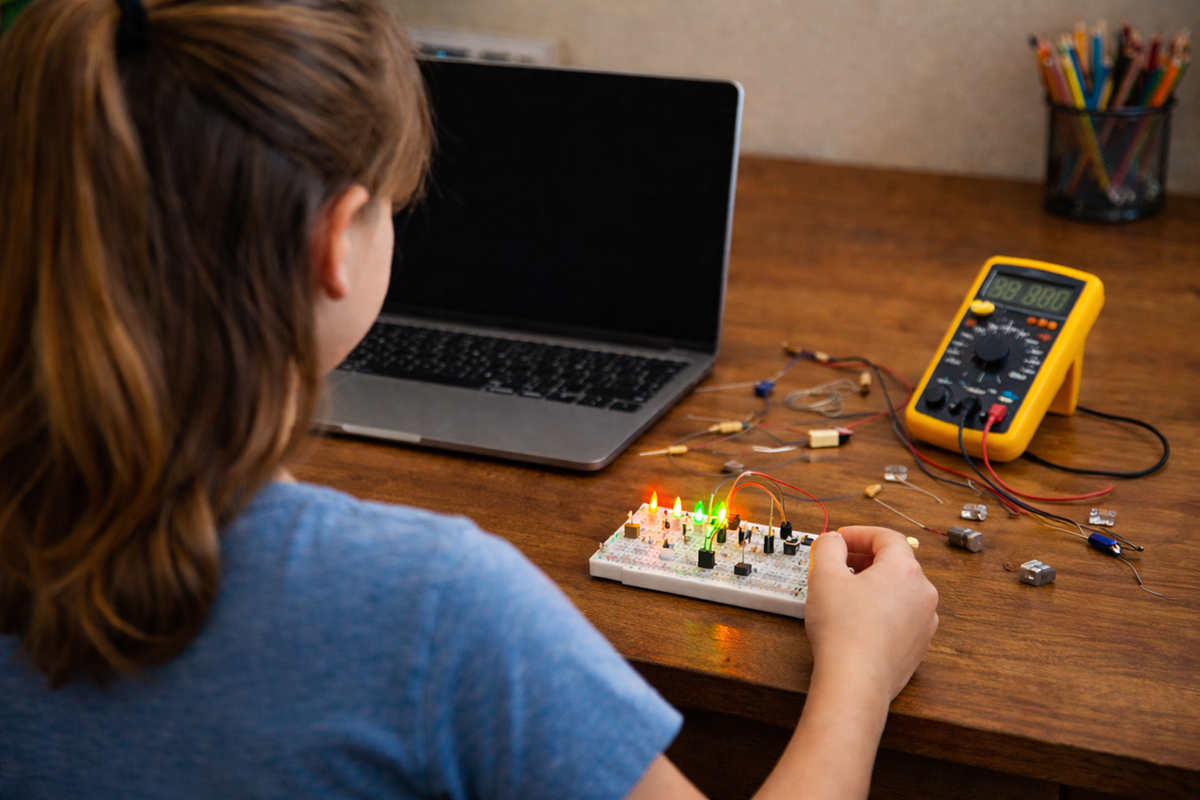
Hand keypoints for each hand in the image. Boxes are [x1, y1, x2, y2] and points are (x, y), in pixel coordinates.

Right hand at [805, 526, 938, 703]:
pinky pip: (902, 617)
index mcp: (905, 570)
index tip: (840, 540)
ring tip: (846, 595)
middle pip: (895, 563)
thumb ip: (828, 547)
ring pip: (900, 592)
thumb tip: (833, 541)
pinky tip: (858, 621)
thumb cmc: (843, 631)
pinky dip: (883, 610)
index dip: (859, 534)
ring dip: (874, 585)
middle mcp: (923, 594)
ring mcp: (925, 622)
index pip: (886, 537)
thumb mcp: (824, 576)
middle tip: (840, 564)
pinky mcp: (919, 646)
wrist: (855, 681)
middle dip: (865, 559)